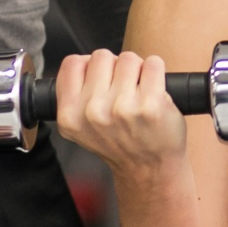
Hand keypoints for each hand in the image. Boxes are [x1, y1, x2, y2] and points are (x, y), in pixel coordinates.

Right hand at [52, 49, 188, 177]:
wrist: (149, 169)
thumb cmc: (120, 143)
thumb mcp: (81, 127)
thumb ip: (74, 95)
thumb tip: (85, 61)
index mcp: (70, 116)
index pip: (72, 64)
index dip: (89, 67)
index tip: (101, 81)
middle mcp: (93, 112)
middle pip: (102, 56)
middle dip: (115, 67)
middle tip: (123, 90)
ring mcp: (122, 108)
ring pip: (128, 58)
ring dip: (137, 70)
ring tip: (139, 93)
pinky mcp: (151, 105)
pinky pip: (152, 64)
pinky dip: (157, 71)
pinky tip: (155, 92)